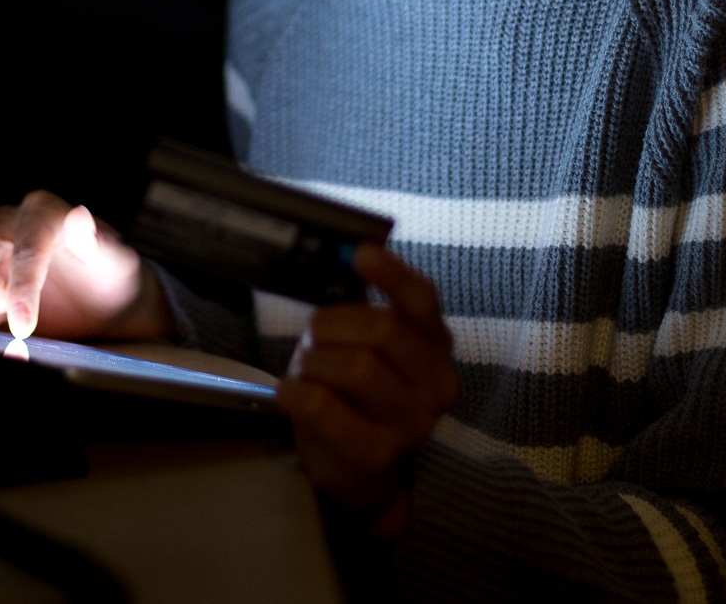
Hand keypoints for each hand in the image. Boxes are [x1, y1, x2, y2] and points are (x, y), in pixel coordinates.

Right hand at [0, 190, 171, 340]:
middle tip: (24, 322)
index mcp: (41, 212)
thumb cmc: (109, 280)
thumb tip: (79, 216)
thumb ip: (100, 244)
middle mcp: (3, 225)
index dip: (22, 287)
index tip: (25, 326)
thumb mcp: (117, 264)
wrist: (101, 304)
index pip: (23, 246)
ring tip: (14, 324)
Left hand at [279, 244, 457, 530]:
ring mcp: (412, 424)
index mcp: (435, 347)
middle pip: (383, 331)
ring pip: (357, 367)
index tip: (360, 254)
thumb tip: (338, 258)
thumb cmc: (359, 396)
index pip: (422, 301)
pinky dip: (297, 392)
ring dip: (315, 361)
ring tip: (305, 370)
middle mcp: (437, 385)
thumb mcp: (370, 349)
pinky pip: (326, 407)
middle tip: (311, 335)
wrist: (363, 472)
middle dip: (333, 325)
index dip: (392, 274)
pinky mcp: (377, 455)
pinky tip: (288, 393)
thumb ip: (363, 310)